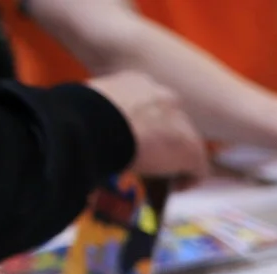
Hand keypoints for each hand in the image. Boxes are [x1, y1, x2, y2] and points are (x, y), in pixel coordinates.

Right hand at [86, 71, 207, 181]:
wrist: (96, 124)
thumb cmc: (78, 115)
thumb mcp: (87, 104)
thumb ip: (98, 112)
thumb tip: (83, 128)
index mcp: (137, 82)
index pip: (149, 105)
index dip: (146, 125)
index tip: (134, 140)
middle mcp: (164, 96)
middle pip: (172, 123)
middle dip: (163, 141)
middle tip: (149, 161)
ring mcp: (181, 121)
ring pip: (186, 144)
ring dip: (175, 161)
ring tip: (160, 177)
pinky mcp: (190, 148)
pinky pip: (198, 167)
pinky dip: (188, 179)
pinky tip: (174, 188)